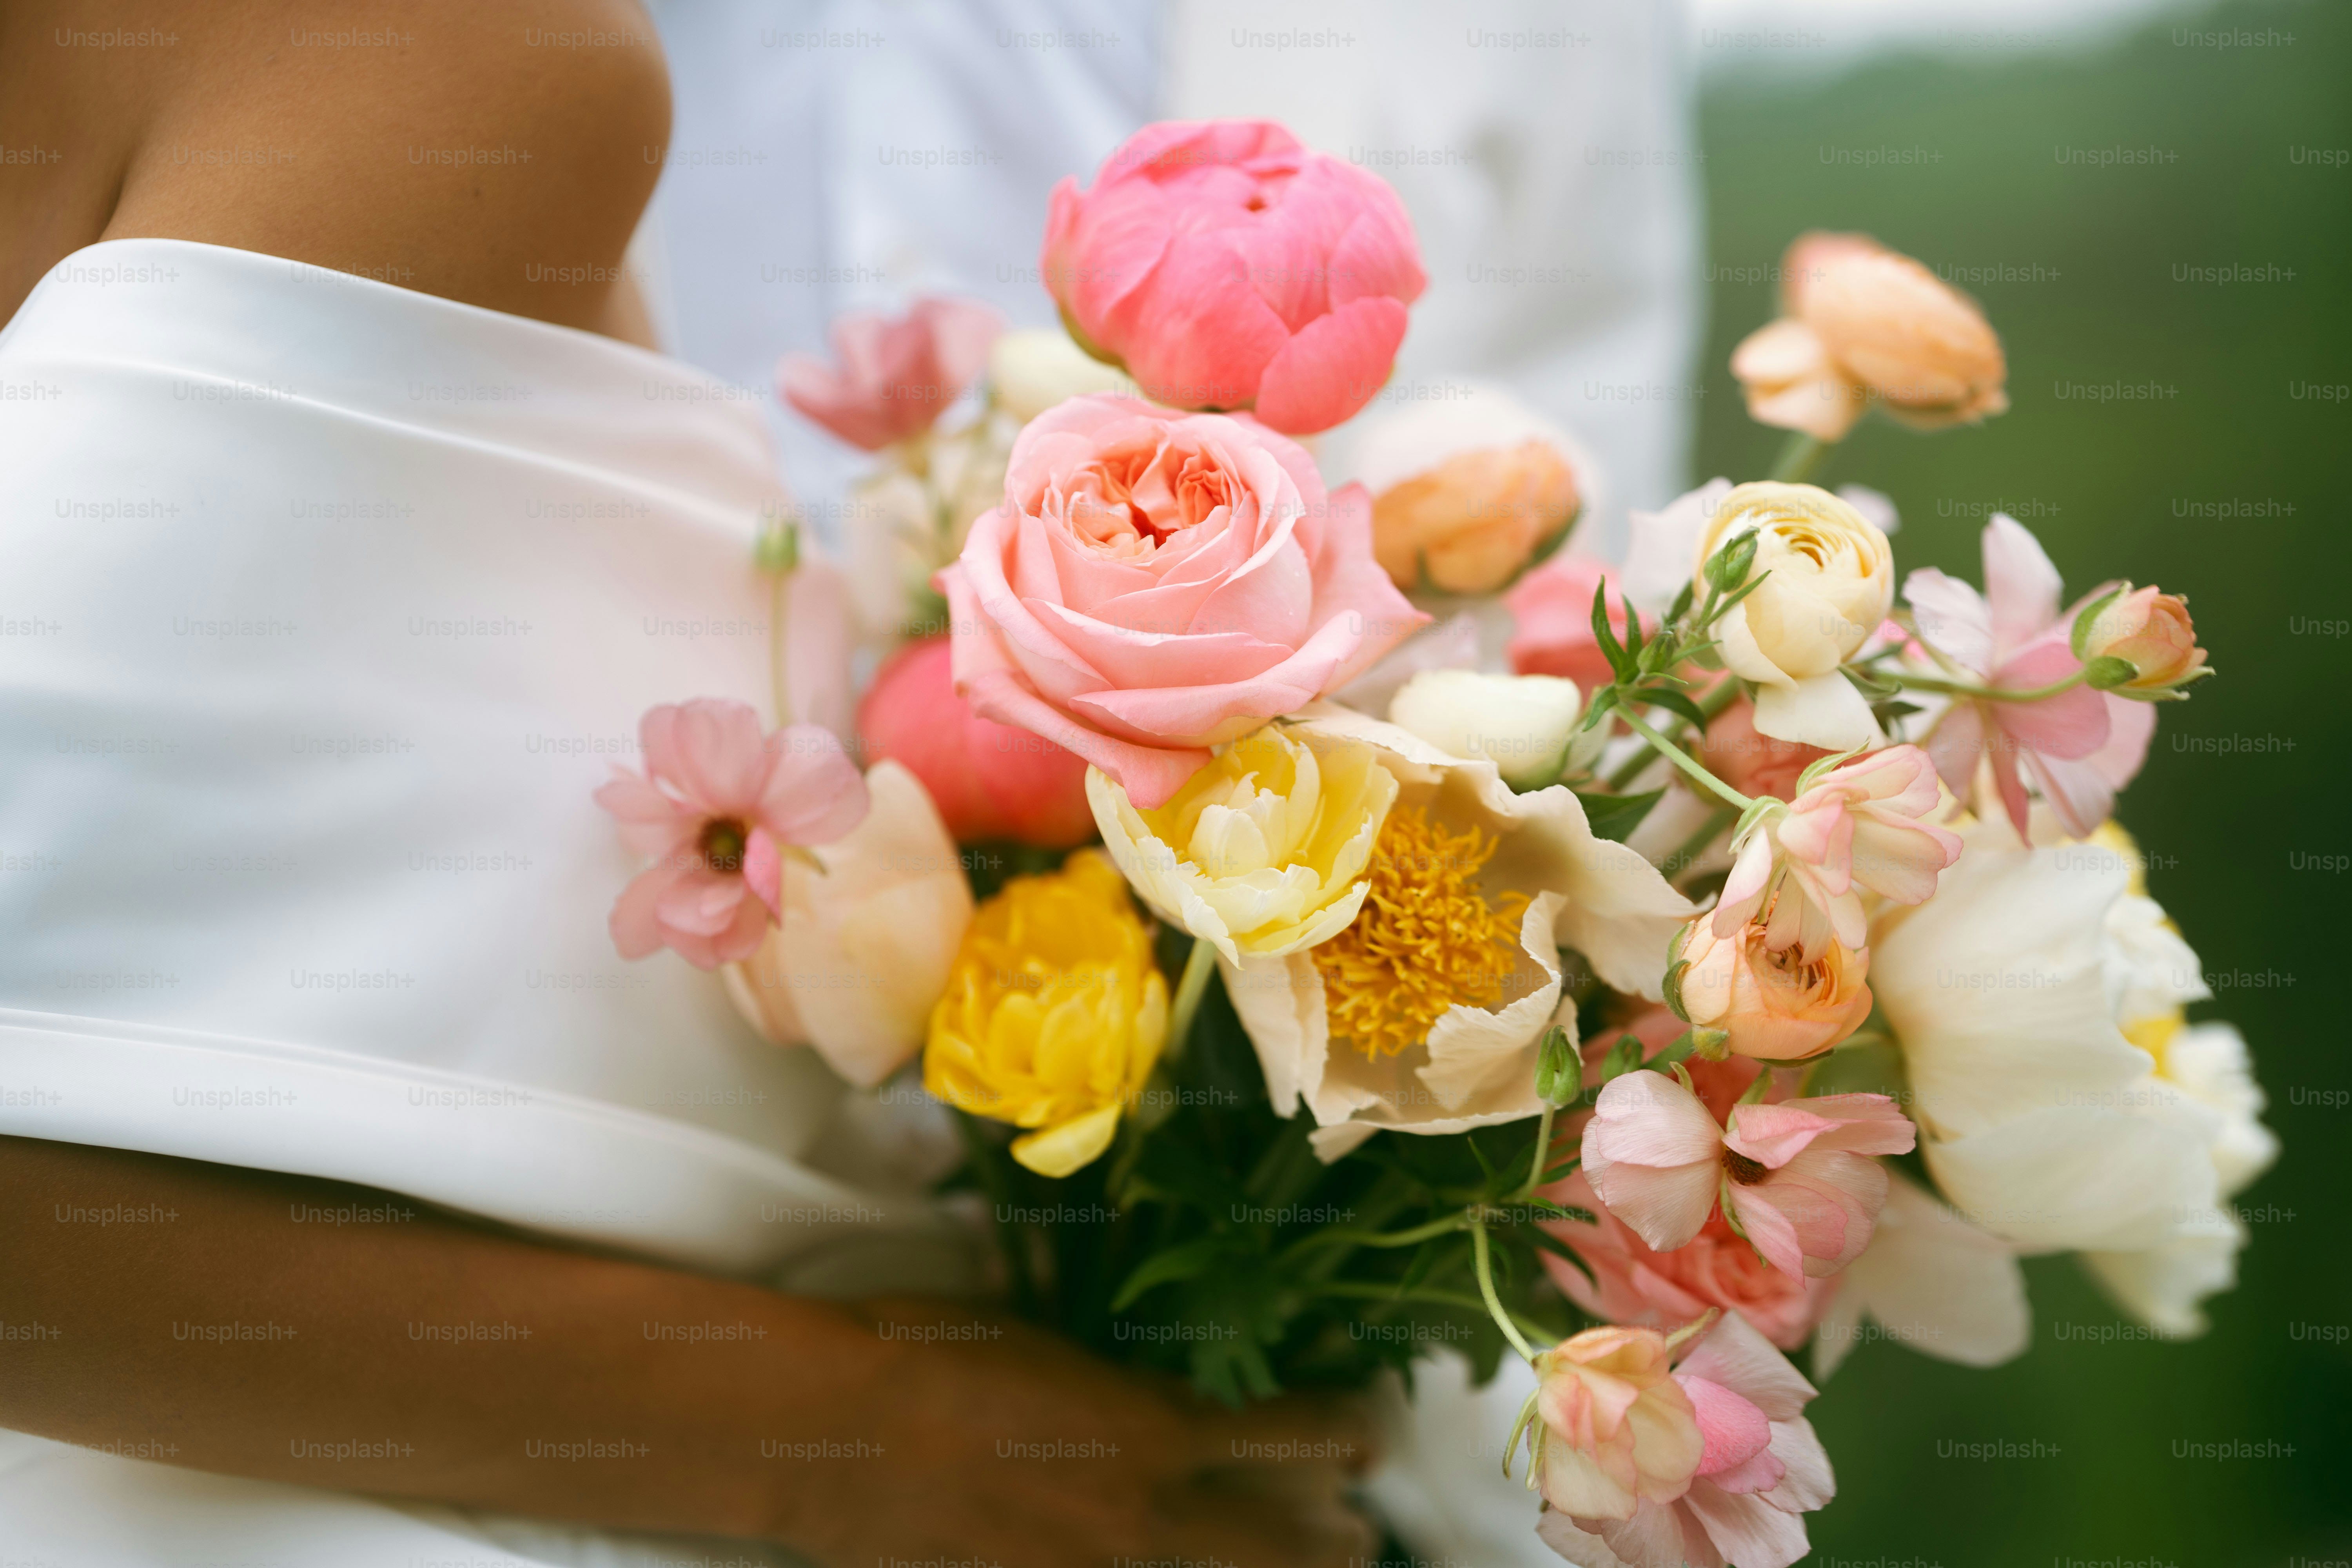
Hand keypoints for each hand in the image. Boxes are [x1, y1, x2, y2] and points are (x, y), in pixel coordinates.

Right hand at [770, 1299, 1377, 1566]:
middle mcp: (1135, 1516)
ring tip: (1310, 1565)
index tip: (1365, 1432)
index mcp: (1146, 1432)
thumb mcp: (1043, 1349)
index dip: (1333, 1434)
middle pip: (1264, 1546)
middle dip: (1323, 1545)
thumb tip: (1161, 1407)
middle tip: (1359, 1537)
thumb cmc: (932, 1352)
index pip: (1277, 1436)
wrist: (832, 1425)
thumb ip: (1115, 1392)